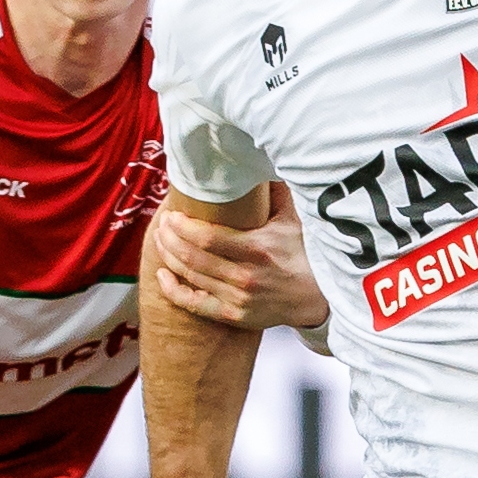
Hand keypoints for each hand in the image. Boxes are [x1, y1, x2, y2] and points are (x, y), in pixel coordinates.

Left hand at [150, 182, 329, 333]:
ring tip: (160, 239)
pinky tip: (162, 274)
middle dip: (169, 238)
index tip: (171, 214)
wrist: (316, 297)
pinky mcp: (233, 316)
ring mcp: (238, 299)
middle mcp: (245, 277)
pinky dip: (173, 290)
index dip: (182, 226)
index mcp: (258, 249)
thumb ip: (275, 191)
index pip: (207, 238)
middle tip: (162, 223)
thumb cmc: (302, 253)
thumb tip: (258, 160)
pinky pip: (194, 305)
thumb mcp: (292, 219)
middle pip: (192, 257)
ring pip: (190, 277)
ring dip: (168, 256)